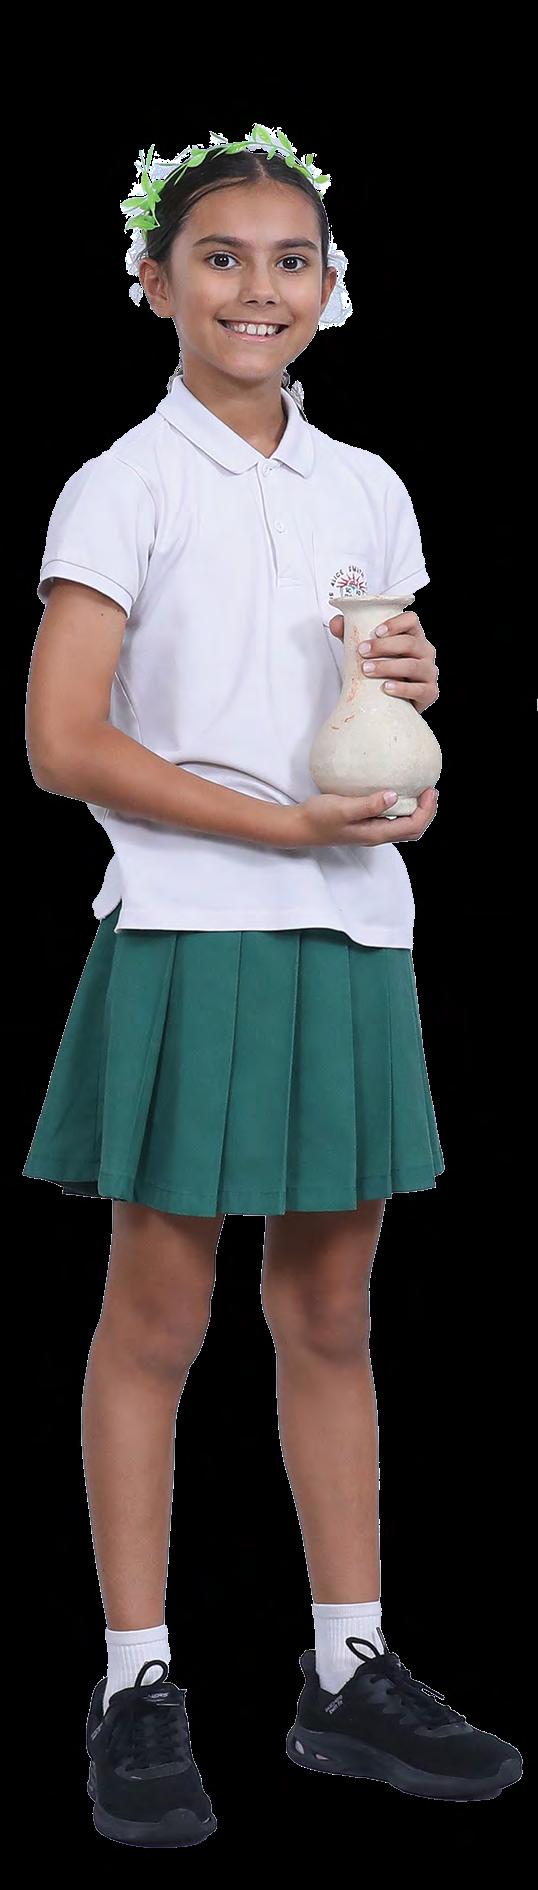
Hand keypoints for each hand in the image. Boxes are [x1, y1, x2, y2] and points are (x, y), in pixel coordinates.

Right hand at [285, 786, 438, 849]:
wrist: (299, 826)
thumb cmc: (318, 817)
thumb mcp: (343, 808)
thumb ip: (369, 804)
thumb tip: (394, 795)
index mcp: (376, 833)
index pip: (412, 826)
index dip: (427, 810)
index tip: (430, 790)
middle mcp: (376, 835)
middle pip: (413, 830)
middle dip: (427, 813)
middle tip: (430, 791)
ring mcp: (370, 831)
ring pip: (403, 827)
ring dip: (416, 812)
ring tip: (419, 792)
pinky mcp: (364, 824)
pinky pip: (391, 820)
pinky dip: (402, 809)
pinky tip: (396, 794)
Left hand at [329, 608, 438, 713]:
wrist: (392, 701)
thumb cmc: (382, 670)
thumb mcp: (367, 651)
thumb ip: (351, 635)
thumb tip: (336, 623)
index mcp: (413, 636)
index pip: (411, 620)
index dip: (396, 623)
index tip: (376, 632)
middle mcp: (425, 651)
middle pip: (410, 643)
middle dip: (384, 646)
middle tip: (362, 651)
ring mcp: (429, 672)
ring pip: (413, 665)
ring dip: (388, 666)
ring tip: (367, 670)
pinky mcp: (429, 692)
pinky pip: (420, 689)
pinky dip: (402, 688)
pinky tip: (386, 687)